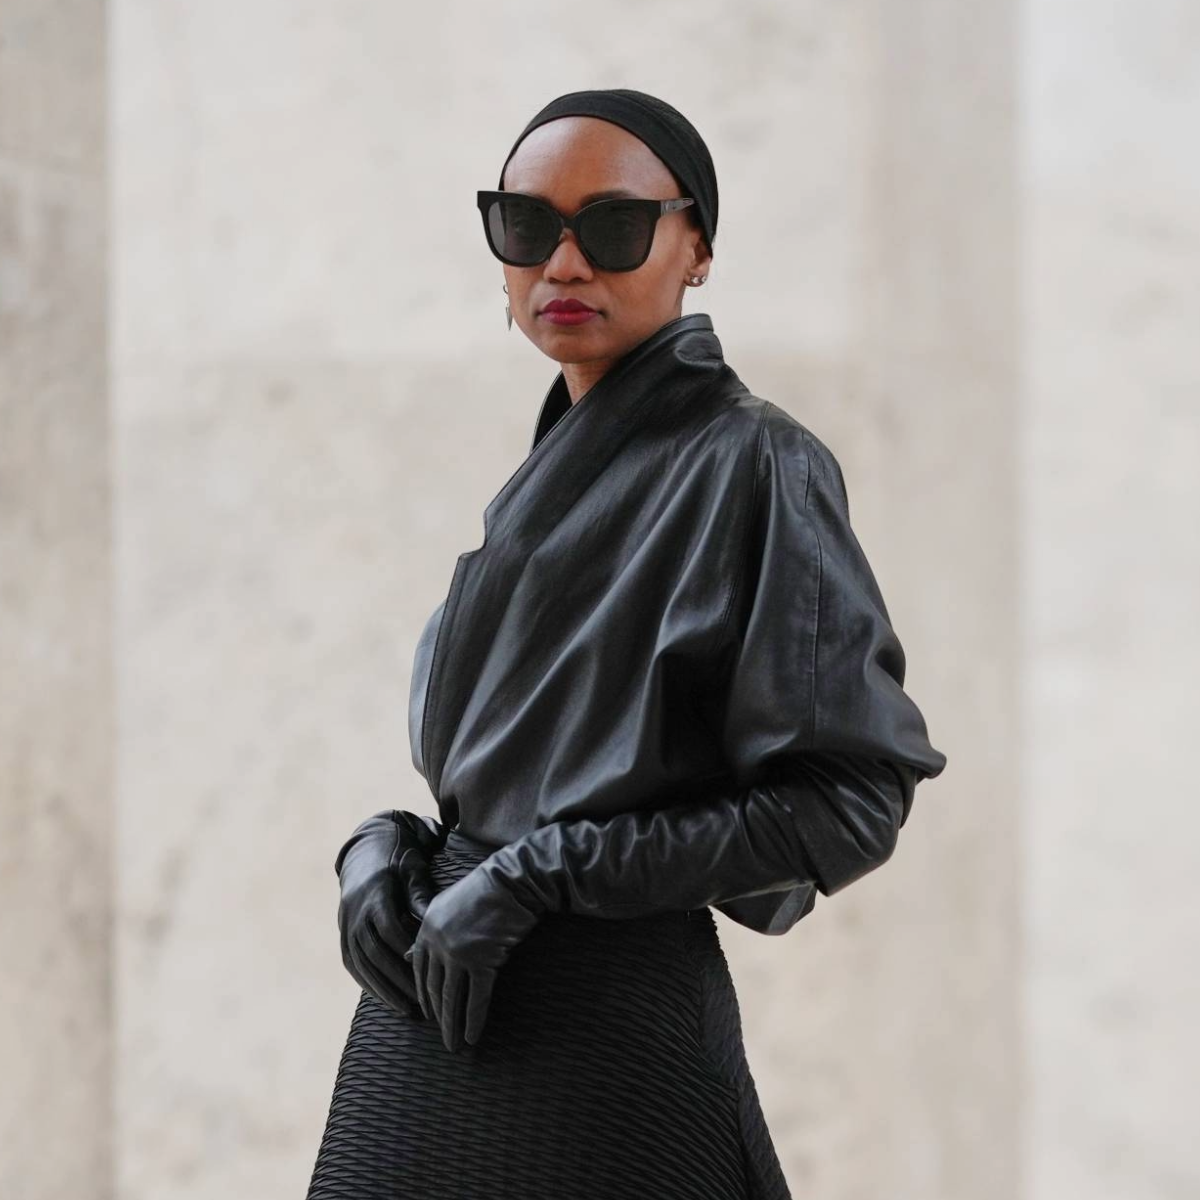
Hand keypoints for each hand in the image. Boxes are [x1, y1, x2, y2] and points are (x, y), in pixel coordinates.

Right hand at [336, 809, 448, 1017]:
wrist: (366, 851)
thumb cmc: (398, 860)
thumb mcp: (412, 870)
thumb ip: (420, 895)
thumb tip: (432, 922)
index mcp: (375, 894)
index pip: (390, 929)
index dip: (407, 953)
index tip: (427, 972)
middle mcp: (356, 911)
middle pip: (375, 952)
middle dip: (397, 980)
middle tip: (421, 1001)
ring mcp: (346, 924)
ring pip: (361, 963)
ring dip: (383, 989)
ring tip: (406, 1010)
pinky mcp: (343, 933)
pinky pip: (352, 963)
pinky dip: (368, 984)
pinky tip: (386, 999)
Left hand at [404, 861, 542, 1051]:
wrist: (513, 880)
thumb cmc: (485, 890)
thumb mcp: (448, 906)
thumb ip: (428, 932)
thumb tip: (408, 955)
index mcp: (427, 927)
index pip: (419, 970)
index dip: (424, 995)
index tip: (429, 1014)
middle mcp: (438, 942)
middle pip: (433, 988)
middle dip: (437, 1017)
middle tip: (442, 1037)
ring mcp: (459, 952)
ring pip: (451, 998)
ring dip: (452, 1026)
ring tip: (454, 1045)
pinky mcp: (483, 960)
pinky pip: (476, 998)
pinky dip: (474, 1020)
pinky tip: (473, 1036)